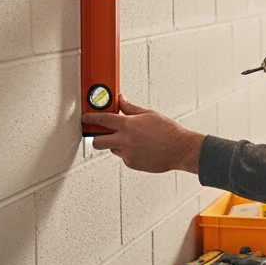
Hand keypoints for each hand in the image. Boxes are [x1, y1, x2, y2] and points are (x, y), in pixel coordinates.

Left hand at [85, 98, 203, 173]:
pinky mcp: (132, 164)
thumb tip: (122, 100)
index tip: (86, 118)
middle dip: (96, 138)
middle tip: (100, 134)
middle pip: (97, 141)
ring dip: (116, 144)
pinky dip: (128, 152)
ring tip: (133, 140)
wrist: (180, 149)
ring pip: (112, 149)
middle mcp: (124, 140)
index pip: (102, 120)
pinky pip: (124, 157)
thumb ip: (131, 108)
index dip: (91, 118)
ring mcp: (127, 154)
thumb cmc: (168, 132)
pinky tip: (141, 148)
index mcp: (128, 125)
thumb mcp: (149, 114)